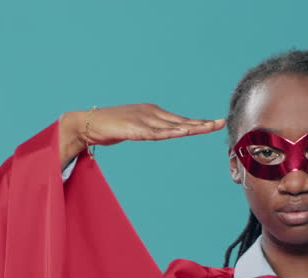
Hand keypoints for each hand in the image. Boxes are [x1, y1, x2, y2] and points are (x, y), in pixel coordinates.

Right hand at [73, 103, 225, 147]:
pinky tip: (181, 132)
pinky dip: (168, 133)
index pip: (179, 120)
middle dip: (201, 123)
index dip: (198, 122)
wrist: (87, 123)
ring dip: (189, 127)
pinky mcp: (132, 129)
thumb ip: (149, 131)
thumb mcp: (135, 129)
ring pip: (170, 127)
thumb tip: (162, 134)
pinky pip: (154, 133)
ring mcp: (142, 120)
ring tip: (206, 128)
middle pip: (180, 121)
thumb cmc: (110, 127)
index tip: (215, 124)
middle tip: (220, 123)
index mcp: (152, 113)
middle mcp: (150, 114)